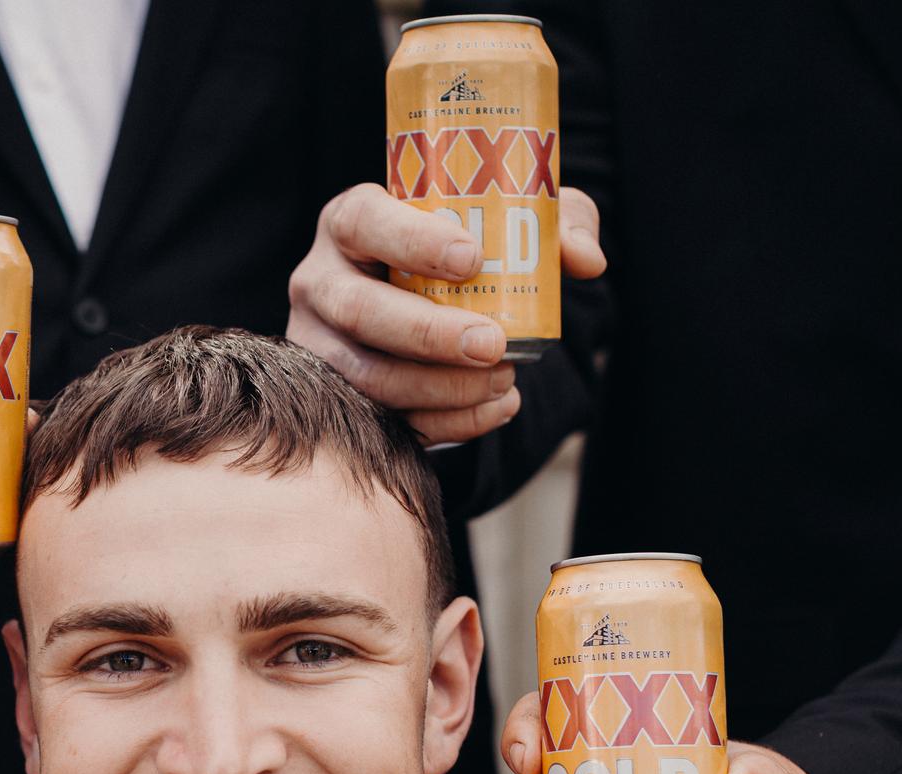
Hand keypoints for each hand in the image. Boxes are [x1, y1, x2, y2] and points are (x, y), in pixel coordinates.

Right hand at [287, 183, 605, 443]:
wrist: (427, 307)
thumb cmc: (464, 252)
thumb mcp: (513, 222)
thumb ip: (556, 222)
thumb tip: (583, 260)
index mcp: (352, 221)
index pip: (366, 221)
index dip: (413, 240)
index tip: (472, 259)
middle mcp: (320, 280)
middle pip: (359, 310)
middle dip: (429, 333)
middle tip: (493, 343)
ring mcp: (319, 345)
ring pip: (366, 376)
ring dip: (440, 387)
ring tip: (503, 381)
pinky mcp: (335, 398)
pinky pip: (382, 419)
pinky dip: (444, 424)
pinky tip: (494, 409)